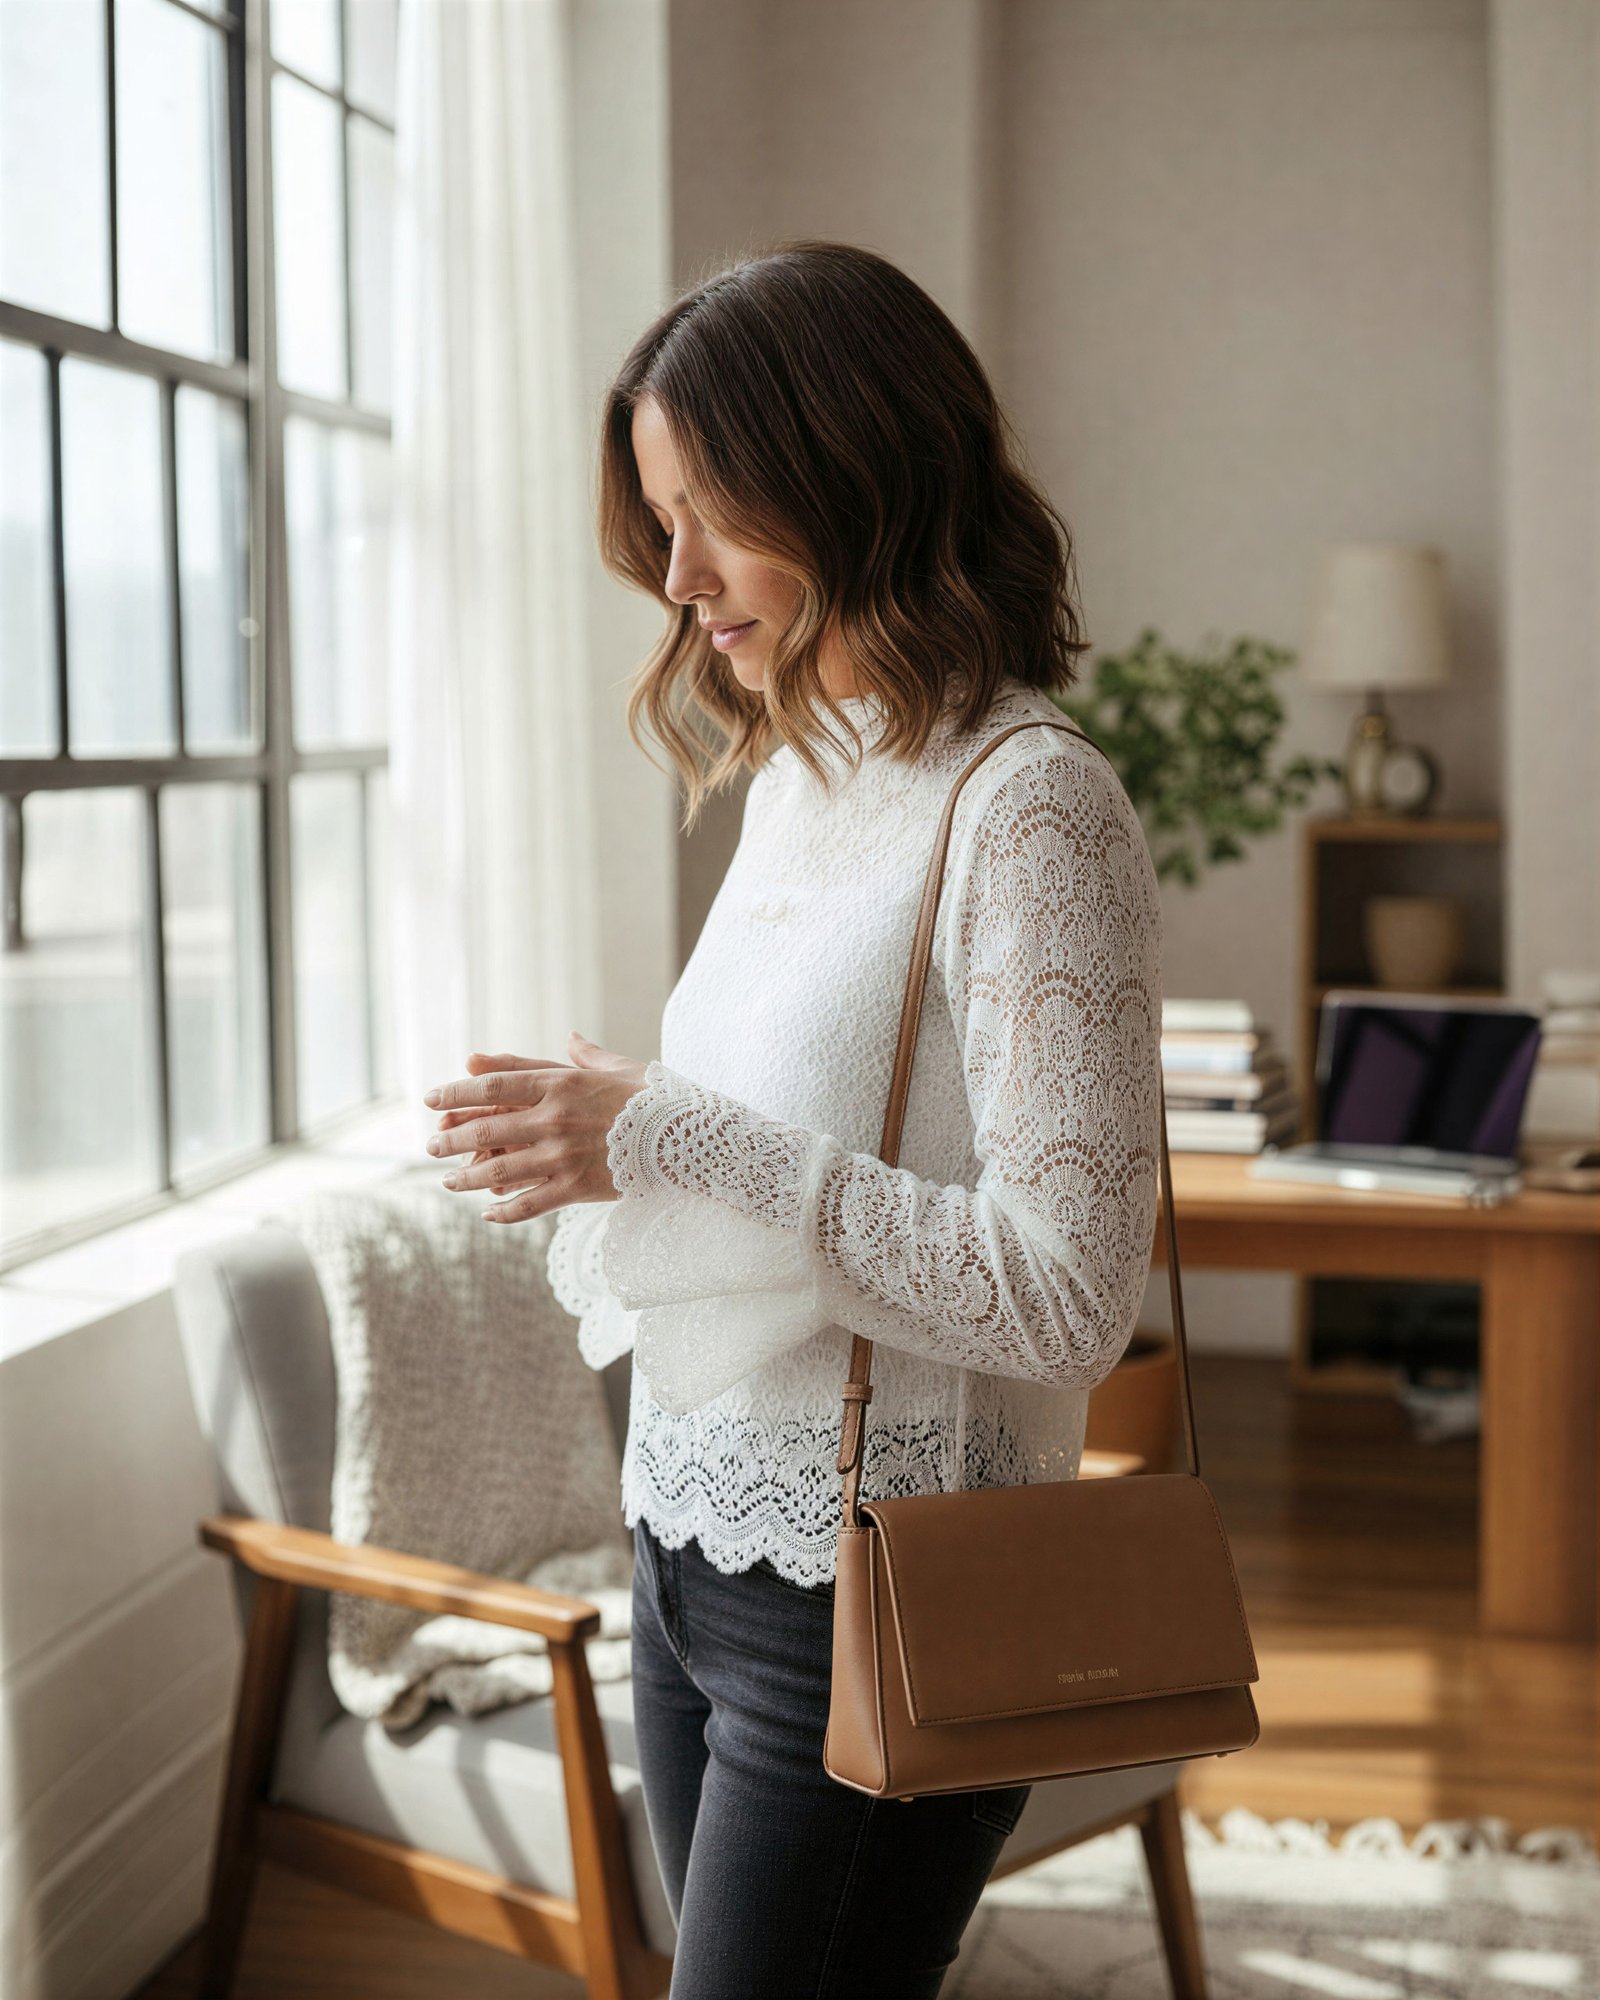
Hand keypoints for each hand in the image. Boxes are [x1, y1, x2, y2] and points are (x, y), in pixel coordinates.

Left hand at [422, 1031, 647, 1222]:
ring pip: (498, 1169)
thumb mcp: (616, 1067)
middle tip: (430, 1146)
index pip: (492, 1085)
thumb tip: (569, 1037)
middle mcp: (554, 1118)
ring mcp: (563, 1155)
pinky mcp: (576, 1188)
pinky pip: (529, 1204)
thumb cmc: (653, 1098)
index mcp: (560, 1083)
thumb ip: (584, 1055)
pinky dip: (503, 1211)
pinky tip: (487, 1214)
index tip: (430, 1099)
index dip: (455, 1091)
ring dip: (465, 1178)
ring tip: (447, 1182)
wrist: (688, 1138)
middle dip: (450, 1139)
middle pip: (485, 1128)